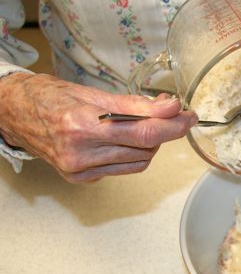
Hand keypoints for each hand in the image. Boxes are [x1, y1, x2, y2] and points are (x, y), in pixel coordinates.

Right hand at [0, 73, 196, 182]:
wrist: (14, 114)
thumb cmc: (50, 98)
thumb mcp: (93, 94)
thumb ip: (136, 104)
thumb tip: (171, 107)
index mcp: (82, 126)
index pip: (145, 132)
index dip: (174, 126)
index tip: (189, 116)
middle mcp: (81, 154)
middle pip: (146, 148)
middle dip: (163, 131)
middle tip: (166, 115)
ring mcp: (81, 171)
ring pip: (140, 162)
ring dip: (149, 144)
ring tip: (138, 126)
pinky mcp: (83, 179)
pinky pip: (125, 169)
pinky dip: (133, 154)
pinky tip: (122, 141)